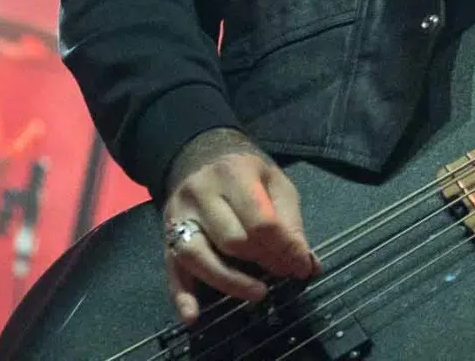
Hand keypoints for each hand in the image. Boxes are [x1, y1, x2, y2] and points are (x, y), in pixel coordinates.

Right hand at [161, 128, 318, 321]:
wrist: (199, 158)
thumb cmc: (246, 173)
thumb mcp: (275, 183)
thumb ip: (290, 222)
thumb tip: (307, 264)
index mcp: (233, 174)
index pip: (260, 220)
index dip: (284, 248)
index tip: (302, 266)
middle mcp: (200, 195)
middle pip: (232, 240)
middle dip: (262, 262)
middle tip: (283, 273)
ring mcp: (178, 218)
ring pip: (199, 258)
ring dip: (230, 282)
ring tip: (259, 294)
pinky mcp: (166, 240)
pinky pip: (172, 272)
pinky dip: (181, 297)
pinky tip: (193, 316)